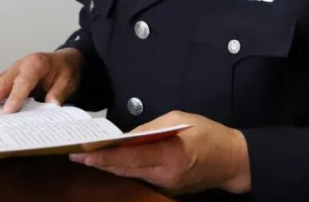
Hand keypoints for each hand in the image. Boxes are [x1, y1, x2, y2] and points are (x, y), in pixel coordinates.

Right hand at [0, 48, 82, 114]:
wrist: (65, 59)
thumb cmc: (65, 70)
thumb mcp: (68, 81)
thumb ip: (59, 93)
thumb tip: (51, 105)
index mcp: (36, 64)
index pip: (24, 82)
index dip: (16, 96)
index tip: (8, 111)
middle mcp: (19, 66)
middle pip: (1, 83)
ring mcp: (11, 70)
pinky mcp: (7, 76)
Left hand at [69, 111, 250, 195]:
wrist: (233, 161)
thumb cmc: (210, 136)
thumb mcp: (181, 119)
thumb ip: (151, 127)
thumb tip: (127, 135)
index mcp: (169, 155)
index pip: (128, 158)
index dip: (103, 156)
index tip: (82, 152)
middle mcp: (164, 175)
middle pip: (124, 170)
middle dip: (98, 162)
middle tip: (76, 152)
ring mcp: (165, 185)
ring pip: (130, 175)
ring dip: (109, 166)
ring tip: (88, 154)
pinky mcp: (167, 188)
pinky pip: (141, 177)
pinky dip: (125, 169)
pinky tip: (112, 161)